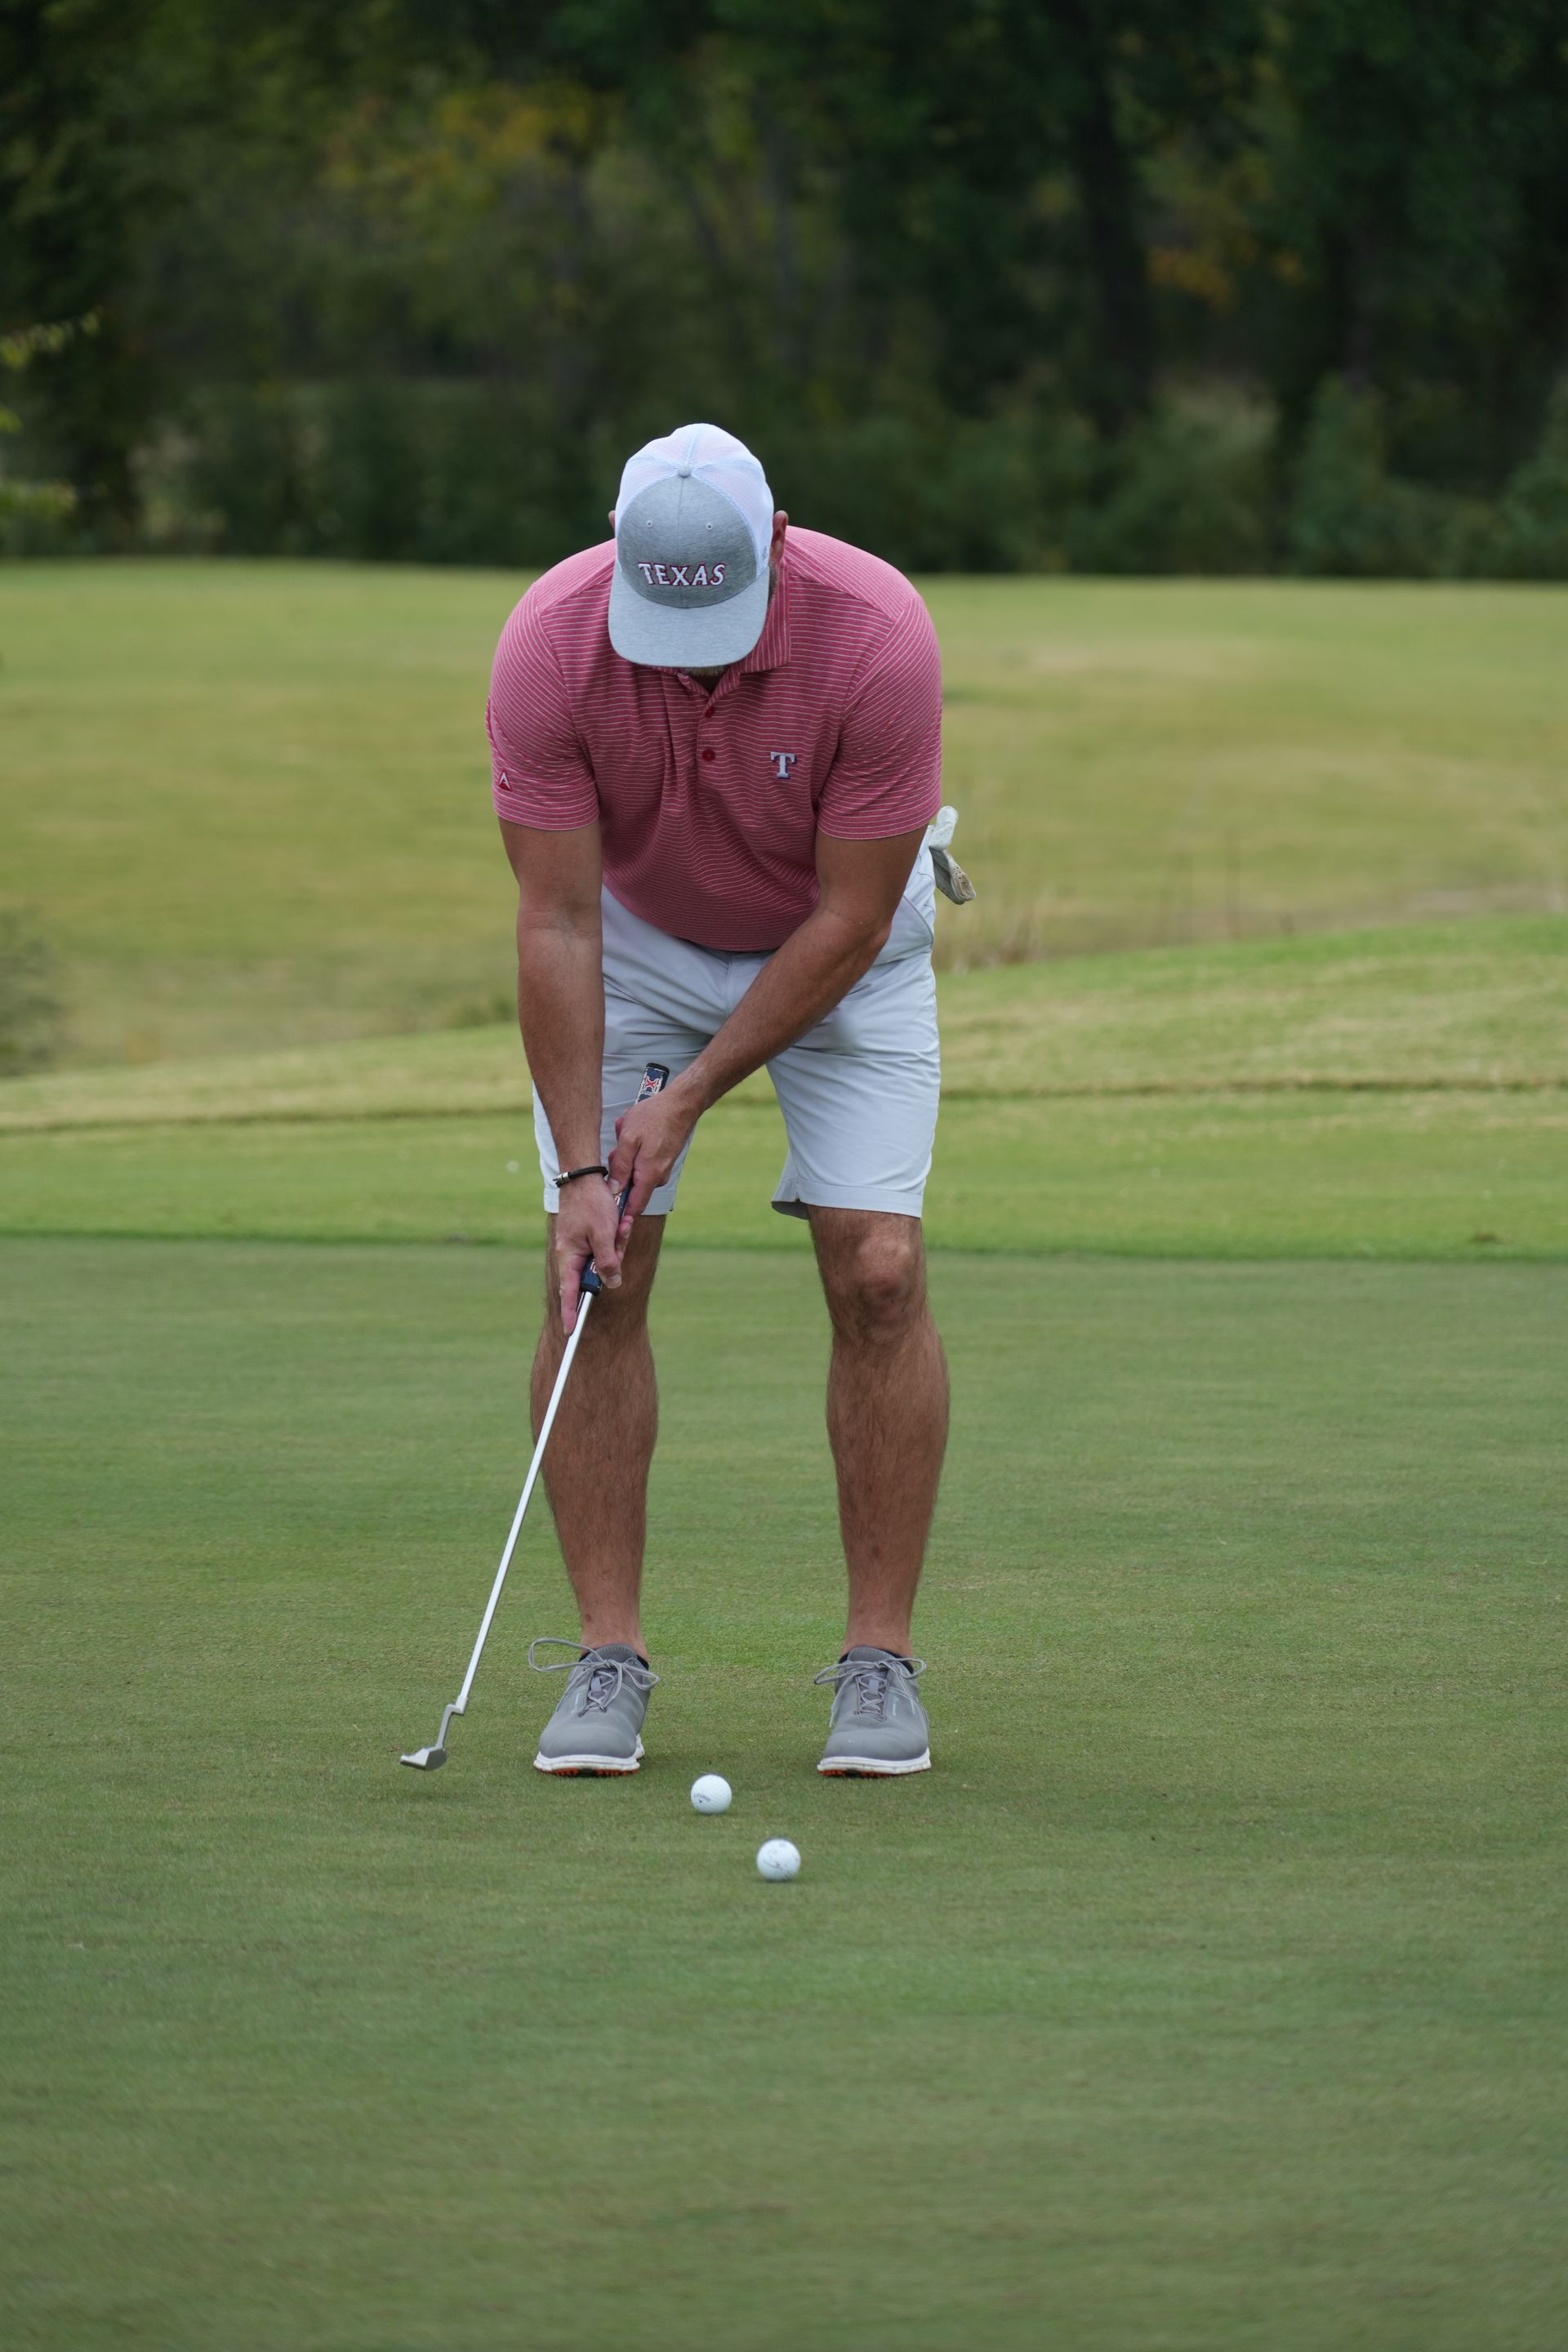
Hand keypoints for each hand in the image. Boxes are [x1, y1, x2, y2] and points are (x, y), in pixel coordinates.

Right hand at [552, 1175, 620, 1334]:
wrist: (585, 1177)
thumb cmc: (591, 1203)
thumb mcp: (603, 1234)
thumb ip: (607, 1261)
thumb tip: (611, 1284)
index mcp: (568, 1257)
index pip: (570, 1292)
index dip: (571, 1313)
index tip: (571, 1332)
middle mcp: (572, 1256)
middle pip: (596, 1274)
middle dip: (613, 1261)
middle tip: (619, 1235)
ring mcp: (581, 1248)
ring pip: (605, 1260)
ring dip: (618, 1244)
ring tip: (620, 1223)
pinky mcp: (590, 1240)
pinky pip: (607, 1248)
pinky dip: (617, 1237)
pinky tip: (621, 1222)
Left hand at [609, 1082, 698, 1229]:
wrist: (681, 1105)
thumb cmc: (654, 1118)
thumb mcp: (629, 1139)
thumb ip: (620, 1167)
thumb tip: (614, 1190)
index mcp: (649, 1175)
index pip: (633, 1207)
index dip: (619, 1212)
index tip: (606, 1209)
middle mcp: (658, 1177)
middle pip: (631, 1187)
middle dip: (619, 1170)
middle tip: (616, 1147)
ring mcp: (662, 1169)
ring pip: (635, 1171)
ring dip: (626, 1156)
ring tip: (626, 1133)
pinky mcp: (663, 1161)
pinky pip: (643, 1162)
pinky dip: (635, 1149)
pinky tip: (634, 1131)